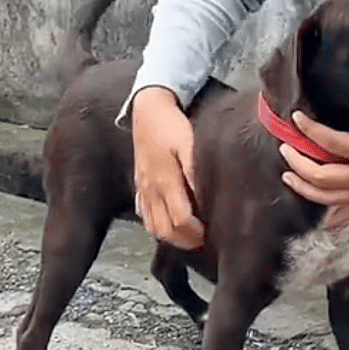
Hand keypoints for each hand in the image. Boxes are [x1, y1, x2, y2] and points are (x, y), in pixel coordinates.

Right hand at [131, 87, 204, 248]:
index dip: (195, 233)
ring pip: (152, 225)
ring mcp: (143, 188)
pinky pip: (143, 214)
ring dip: (170, 236)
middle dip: (184, 241)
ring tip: (188, 237)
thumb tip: (202, 195)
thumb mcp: (188, 143)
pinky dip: (155, 226)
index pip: (180, 220)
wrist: (148, 108)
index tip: (209, 235)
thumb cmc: (172, 124)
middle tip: (202, 241)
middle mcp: (151, 189)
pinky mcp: (139, 184)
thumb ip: (194, 169)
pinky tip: (167, 225)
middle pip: (164, 230)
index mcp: (165, 181)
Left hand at [279, 109, 348, 227]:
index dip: (310, 130)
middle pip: (320, 176)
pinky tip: (315, 214)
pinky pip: (345, 214)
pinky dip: (328, 217)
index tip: (297, 118)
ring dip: (303, 188)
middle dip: (298, 162)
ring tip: (288, 175)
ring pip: (326, 198)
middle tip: (286, 147)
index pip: (332, 143)